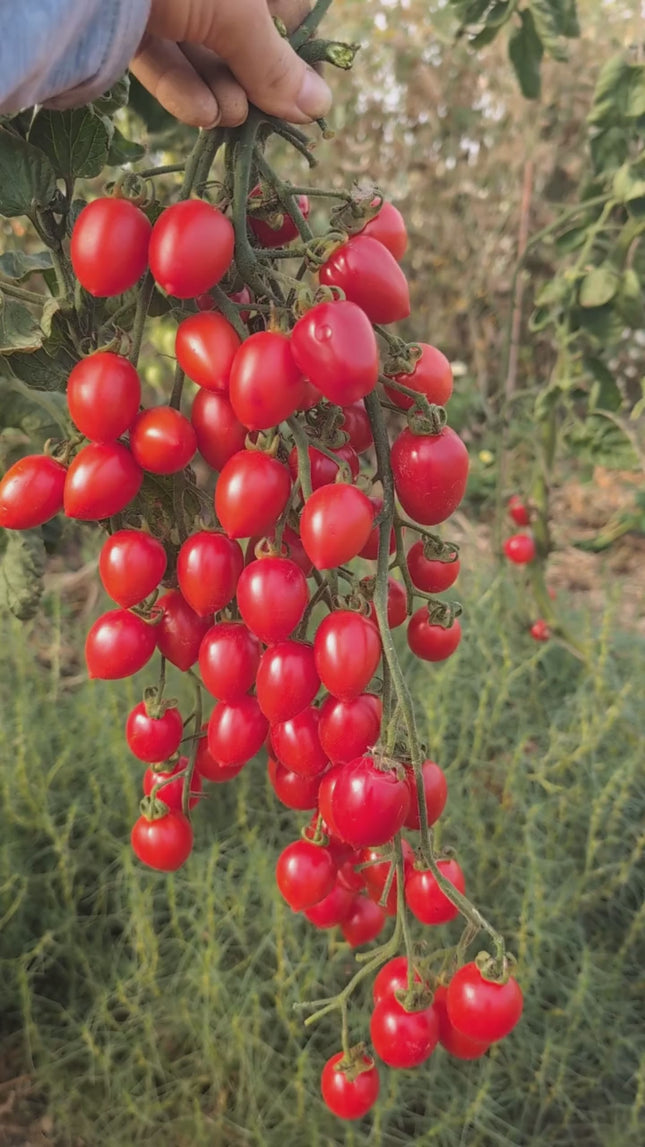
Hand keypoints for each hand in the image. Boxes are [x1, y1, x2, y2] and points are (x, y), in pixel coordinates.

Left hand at [130, 0, 331, 128]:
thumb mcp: (237, 15)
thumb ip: (274, 64)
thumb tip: (318, 108)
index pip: (286, 10)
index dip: (297, 56)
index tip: (304, 103)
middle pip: (242, 34)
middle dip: (253, 80)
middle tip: (263, 119)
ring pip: (201, 49)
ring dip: (221, 90)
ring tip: (228, 117)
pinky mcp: (126, 18)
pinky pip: (162, 56)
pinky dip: (182, 88)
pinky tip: (203, 113)